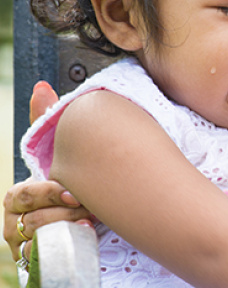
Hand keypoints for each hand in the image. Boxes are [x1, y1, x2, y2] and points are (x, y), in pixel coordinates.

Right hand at [3, 81, 91, 261]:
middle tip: (85, 204)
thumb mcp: (65, 153)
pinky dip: (64, 246)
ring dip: (67, 225)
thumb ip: (48, 121)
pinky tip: (84, 237)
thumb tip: (40, 86)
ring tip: (91, 219)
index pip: (22, 194)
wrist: (91, 217)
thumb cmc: (74, 182)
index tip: (72, 191)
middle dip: (59, 209)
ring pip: (37, 237)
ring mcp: (26, 243)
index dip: (46, 193)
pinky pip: (42, 258)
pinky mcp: (38, 261)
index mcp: (23, 195)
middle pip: (27, 218)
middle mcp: (18, 220)